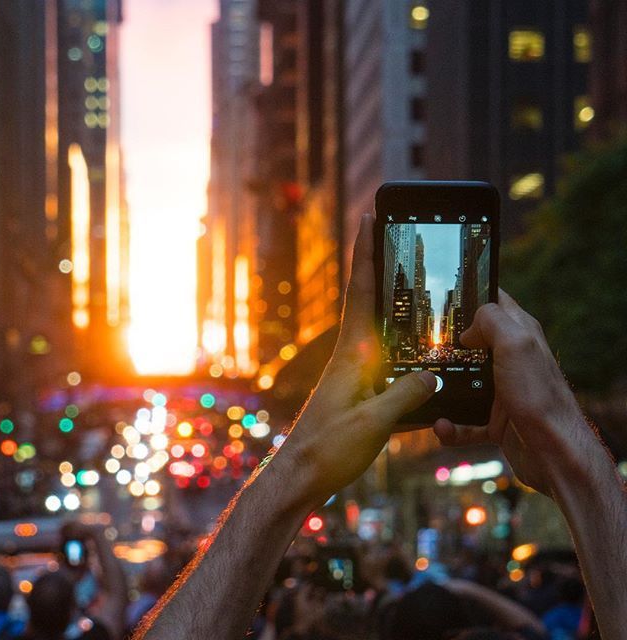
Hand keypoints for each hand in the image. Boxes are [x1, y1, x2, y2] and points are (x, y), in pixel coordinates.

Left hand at [271, 214, 435, 505]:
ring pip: (385, 334)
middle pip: (371, 302)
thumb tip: (434, 375)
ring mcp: (357, 374)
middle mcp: (353, 356)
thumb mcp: (372, 423)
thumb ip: (405, 396)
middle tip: (402, 241)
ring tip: (424, 295)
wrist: (301, 476)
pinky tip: (427, 365)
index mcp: (353, 353)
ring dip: (399, 313)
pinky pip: (391, 367)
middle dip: (384, 269)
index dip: (366, 252)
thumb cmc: (328, 449)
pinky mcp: (362, 393)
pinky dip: (407, 358)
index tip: (369, 216)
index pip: (361, 290)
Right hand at [433, 290, 592, 493]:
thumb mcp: (516, 344)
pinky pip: (464, 420)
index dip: (470, 296)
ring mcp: (501, 391)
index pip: (494, 303)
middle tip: (420, 346)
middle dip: (446, 346)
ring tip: (425, 392)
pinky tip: (441, 427)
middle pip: (471, 343)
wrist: (554, 454)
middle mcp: (510, 360)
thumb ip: (491, 320)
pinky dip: (451, 426)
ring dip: (442, 390)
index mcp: (519, 334)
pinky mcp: (495, 420)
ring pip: (462, 383)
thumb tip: (468, 328)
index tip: (440, 300)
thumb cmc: (539, 397)